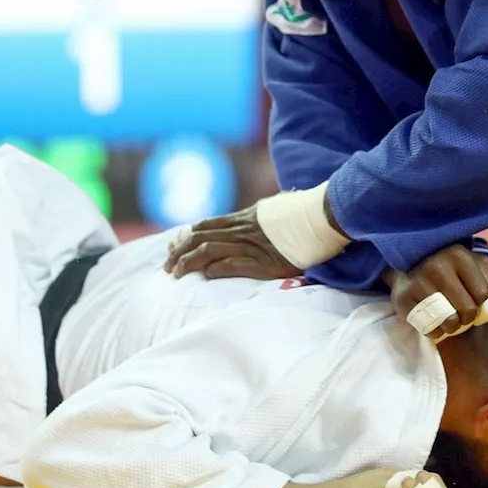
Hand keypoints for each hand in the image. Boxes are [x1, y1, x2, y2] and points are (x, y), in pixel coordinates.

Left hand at [163, 204, 301, 279]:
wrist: (320, 218)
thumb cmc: (300, 216)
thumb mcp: (272, 211)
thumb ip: (257, 216)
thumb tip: (251, 217)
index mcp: (243, 218)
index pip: (205, 226)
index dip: (185, 236)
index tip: (171, 247)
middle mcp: (242, 231)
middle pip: (201, 239)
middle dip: (179, 252)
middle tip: (166, 266)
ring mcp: (251, 246)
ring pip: (209, 251)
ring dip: (189, 262)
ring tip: (177, 273)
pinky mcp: (263, 263)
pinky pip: (232, 265)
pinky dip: (215, 269)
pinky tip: (205, 275)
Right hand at [384, 244, 487, 340]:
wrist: (409, 267)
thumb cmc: (450, 269)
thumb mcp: (474, 264)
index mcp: (458, 254)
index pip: (483, 294)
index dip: (481, 302)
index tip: (473, 298)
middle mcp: (437, 265)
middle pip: (468, 309)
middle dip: (468, 317)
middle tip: (461, 312)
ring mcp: (418, 282)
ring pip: (450, 322)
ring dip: (453, 326)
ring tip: (448, 319)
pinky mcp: (404, 299)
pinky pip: (430, 329)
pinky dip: (436, 332)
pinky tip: (433, 321)